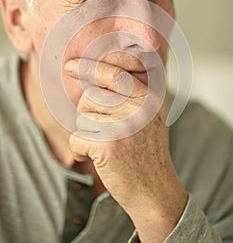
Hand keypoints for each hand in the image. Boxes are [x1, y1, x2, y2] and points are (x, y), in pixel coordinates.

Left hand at [66, 58, 187, 242]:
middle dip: (88, 113)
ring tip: (106, 145)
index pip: (114, 74)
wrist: (154, 188)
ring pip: (82, 118)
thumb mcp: (151, 115)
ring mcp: (124, 126)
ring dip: (86, 133)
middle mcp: (138, 108)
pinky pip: (77, 139)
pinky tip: (96, 158)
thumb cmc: (147, 150)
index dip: (90, 68)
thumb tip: (96, 72)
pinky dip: (80, 150)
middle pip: (91, 97)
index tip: (71, 66)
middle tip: (104, 131)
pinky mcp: (109, 146)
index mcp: (149, 97)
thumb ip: (132, 92)